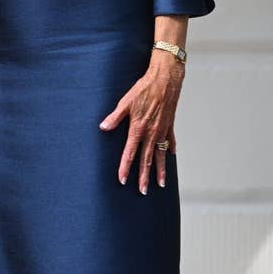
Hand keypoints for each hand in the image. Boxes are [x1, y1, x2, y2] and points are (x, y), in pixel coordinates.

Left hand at [100, 53, 184, 192]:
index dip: (125, 167)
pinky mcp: (170, 125)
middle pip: (147, 160)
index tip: (123, 180)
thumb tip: (102, 128)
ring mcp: (162, 130)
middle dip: (144, 177)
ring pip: (161, 155)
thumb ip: (114, 117)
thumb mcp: (124, 102)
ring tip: (160, 184)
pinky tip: (170, 157)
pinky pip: (170, 141)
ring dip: (160, 170)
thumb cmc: (143, 89)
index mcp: (138, 129)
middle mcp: (152, 133)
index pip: (130, 153)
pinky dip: (170, 150)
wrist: (165, 81)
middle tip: (142, 191)